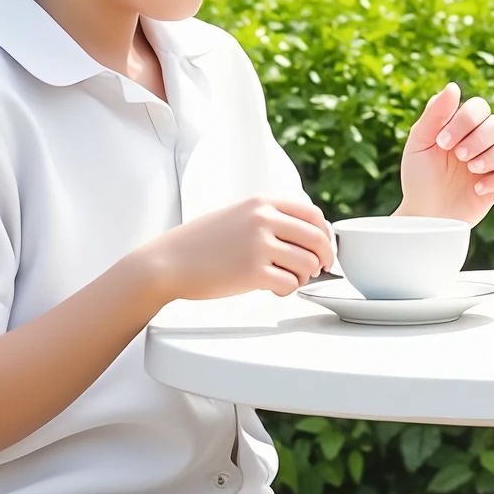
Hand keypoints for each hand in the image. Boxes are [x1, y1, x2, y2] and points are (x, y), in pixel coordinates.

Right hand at [138, 196, 334, 301]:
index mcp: (261, 203)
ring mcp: (259, 245)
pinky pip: (290, 284)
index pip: (313, 214)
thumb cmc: (201, 243)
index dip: (325, 234)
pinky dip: (287, 290)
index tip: (325, 247)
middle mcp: (263, 219)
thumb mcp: (238, 215)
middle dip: (324, 258)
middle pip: (317, 239)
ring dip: (303, 276)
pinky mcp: (253, 272)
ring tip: (286, 279)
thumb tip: (307, 236)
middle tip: (320, 269)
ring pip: (307, 264)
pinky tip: (273, 289)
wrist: (168, 262)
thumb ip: (269, 218)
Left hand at [396, 83, 493, 224]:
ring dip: (491, 156)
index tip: (442, 142)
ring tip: (471, 170)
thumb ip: (435, 114)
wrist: (424, 215)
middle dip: (478, 139)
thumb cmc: (419, 177)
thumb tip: (454, 86)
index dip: (465, 121)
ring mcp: (492, 162)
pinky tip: (477, 189)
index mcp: (462, 126)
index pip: (479, 107)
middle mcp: (481, 141)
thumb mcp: (419, 143)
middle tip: (458, 156)